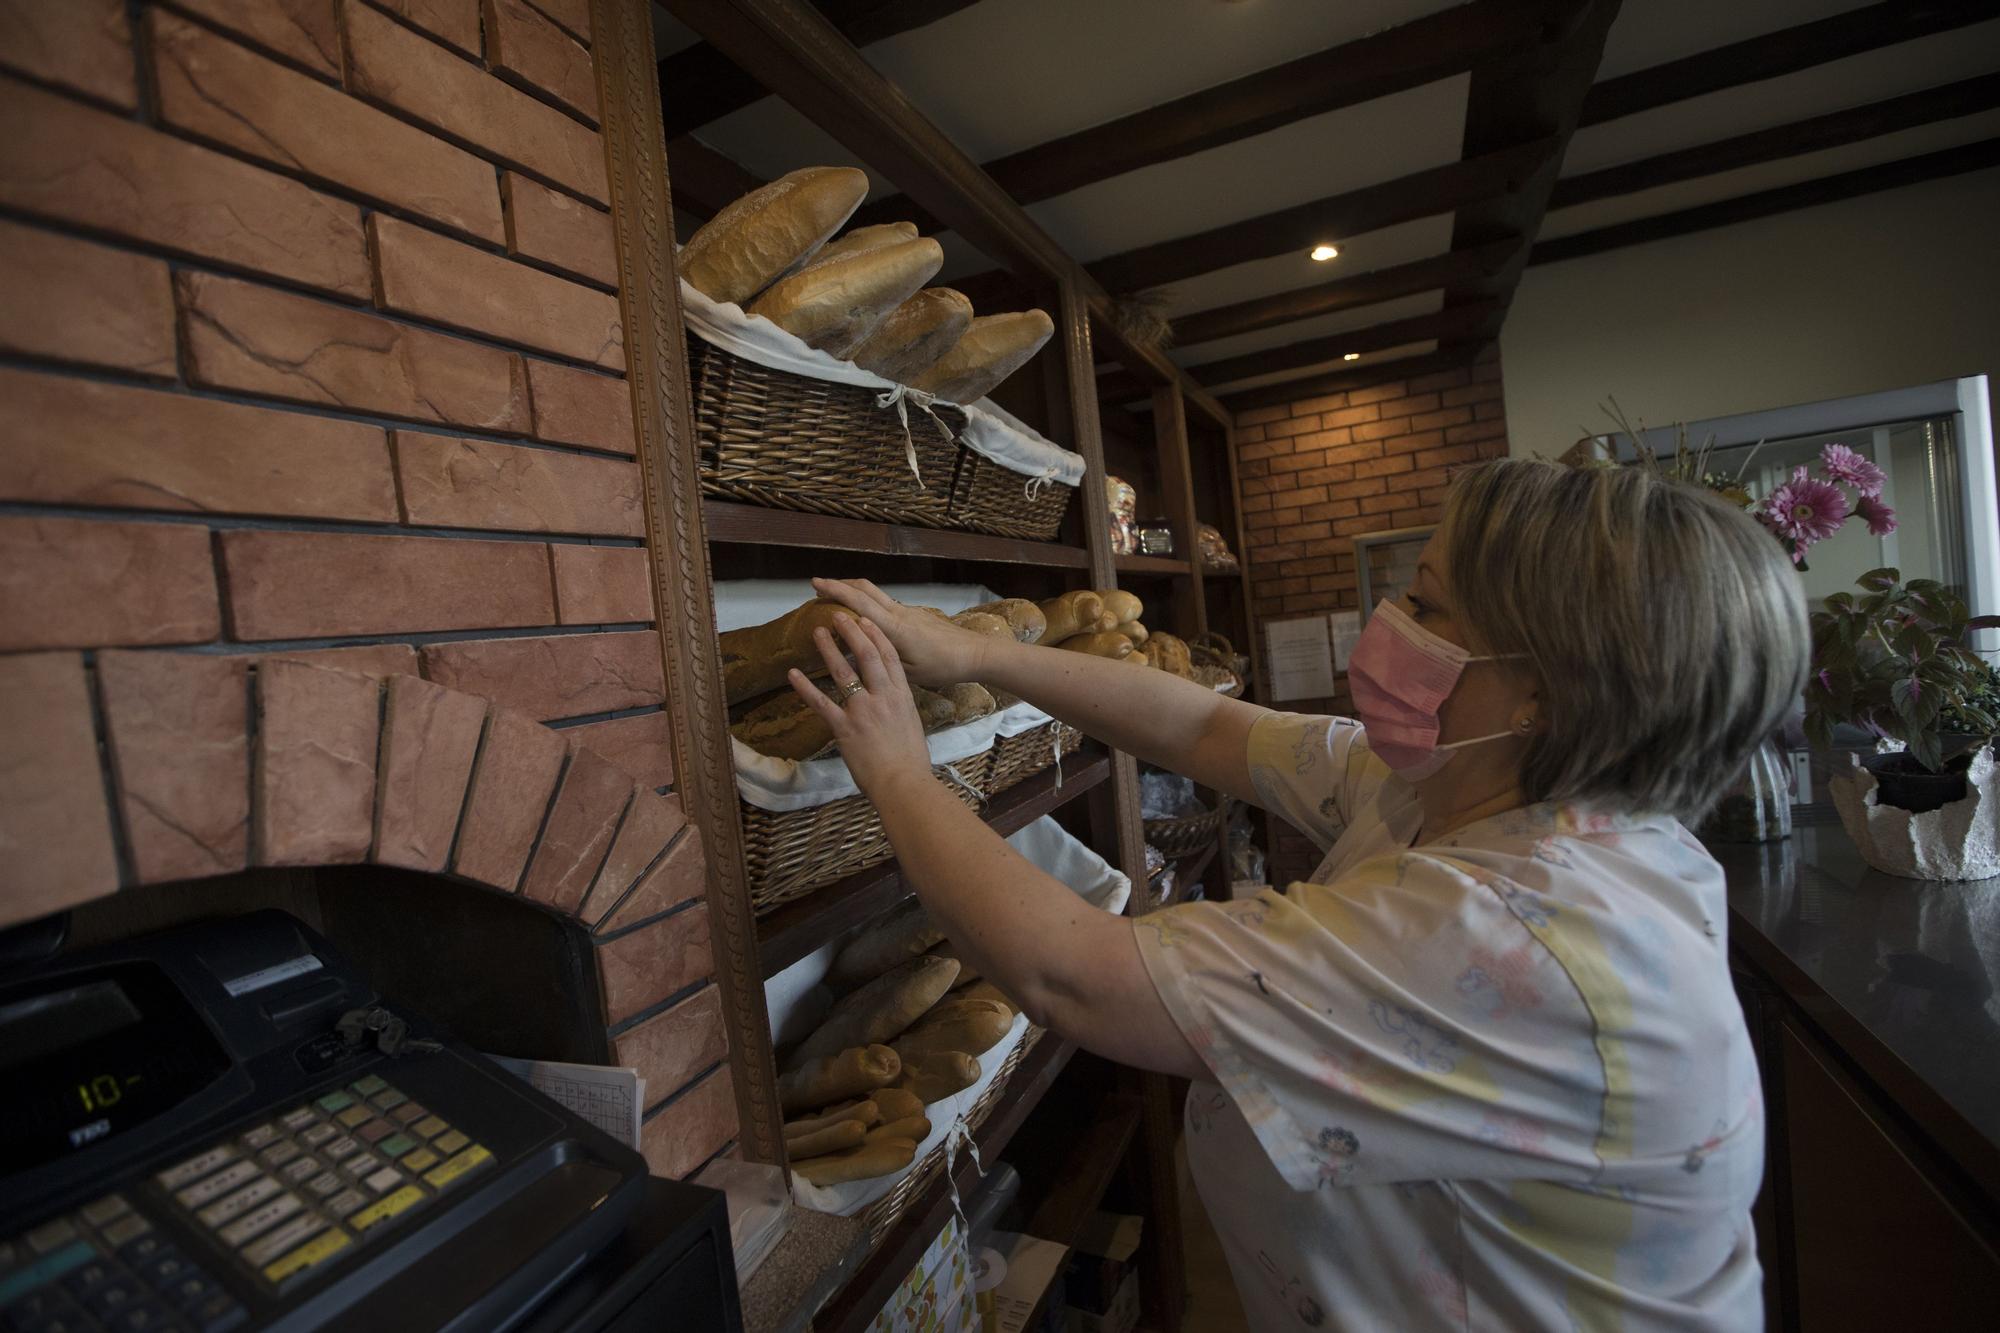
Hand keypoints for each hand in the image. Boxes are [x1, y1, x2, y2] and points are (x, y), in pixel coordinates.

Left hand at [789, 612, 933, 799]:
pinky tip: (793, 674)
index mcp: (902, 697)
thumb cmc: (911, 761)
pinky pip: (821, 703)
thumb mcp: (911, 726)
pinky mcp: (844, 728)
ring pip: (843, 672)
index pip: (889, 658)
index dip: (876, 636)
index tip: (866, 620)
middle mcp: (883, 698)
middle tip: (839, 616)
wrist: (903, 784)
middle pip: (867, 655)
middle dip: (852, 632)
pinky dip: (805, 687)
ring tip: (818, 632)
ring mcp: (862, 711)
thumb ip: (900, 709)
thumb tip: (892, 702)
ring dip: (829, 650)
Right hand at [810, 577, 995, 687]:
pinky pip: (885, 603)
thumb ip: (880, 659)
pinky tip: (862, 614)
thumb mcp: (908, 672)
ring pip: (876, 593)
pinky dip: (867, 601)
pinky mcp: (915, 614)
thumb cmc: (942, 666)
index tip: (816, 584)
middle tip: (818, 585)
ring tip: (835, 596)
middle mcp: (899, 613)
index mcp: (894, 627)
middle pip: (865, 589)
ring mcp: (908, 611)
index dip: (836, 591)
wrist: (974, 653)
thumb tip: (853, 655)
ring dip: (854, 590)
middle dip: (840, 584)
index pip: (859, 603)